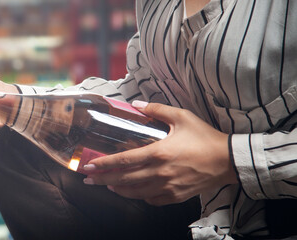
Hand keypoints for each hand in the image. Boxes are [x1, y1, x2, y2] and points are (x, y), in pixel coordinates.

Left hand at [82, 101, 237, 205]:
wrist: (229, 160)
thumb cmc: (205, 138)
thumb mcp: (182, 117)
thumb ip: (156, 110)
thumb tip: (136, 104)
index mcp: (158, 153)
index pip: (123, 161)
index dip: (104, 164)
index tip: (89, 166)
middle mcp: (160, 173)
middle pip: (124, 180)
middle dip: (103, 180)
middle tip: (88, 179)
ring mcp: (168, 187)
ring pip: (135, 192)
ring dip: (118, 189)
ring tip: (108, 184)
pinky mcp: (176, 196)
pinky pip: (152, 200)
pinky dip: (140, 196)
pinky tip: (135, 191)